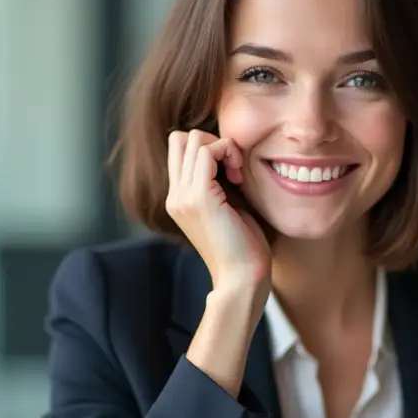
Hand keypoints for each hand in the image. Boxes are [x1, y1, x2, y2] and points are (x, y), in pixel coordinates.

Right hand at [165, 129, 271, 290]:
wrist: (241, 278)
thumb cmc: (243, 247)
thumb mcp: (227, 207)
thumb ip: (220, 182)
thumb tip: (227, 152)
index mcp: (178, 199)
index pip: (179, 150)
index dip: (207, 148)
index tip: (232, 170)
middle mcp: (174, 196)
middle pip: (180, 139)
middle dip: (213, 142)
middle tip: (234, 169)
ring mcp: (183, 196)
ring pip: (193, 139)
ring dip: (223, 147)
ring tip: (237, 174)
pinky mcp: (199, 197)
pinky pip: (207, 150)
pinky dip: (227, 151)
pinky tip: (239, 176)